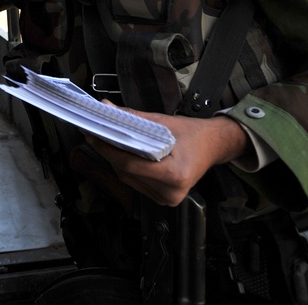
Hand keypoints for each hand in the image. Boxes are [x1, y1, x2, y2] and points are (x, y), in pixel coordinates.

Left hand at [86, 101, 249, 206]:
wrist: (215, 145)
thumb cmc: (193, 134)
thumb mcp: (164, 122)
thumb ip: (133, 118)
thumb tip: (106, 109)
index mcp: (174, 175)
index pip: (129, 164)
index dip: (107, 149)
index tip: (92, 135)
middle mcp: (171, 192)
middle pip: (126, 172)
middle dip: (108, 152)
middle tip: (93, 134)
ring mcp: (168, 198)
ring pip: (128, 179)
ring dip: (115, 161)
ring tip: (104, 142)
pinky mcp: (164, 199)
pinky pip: (136, 183)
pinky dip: (126, 168)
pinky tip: (121, 154)